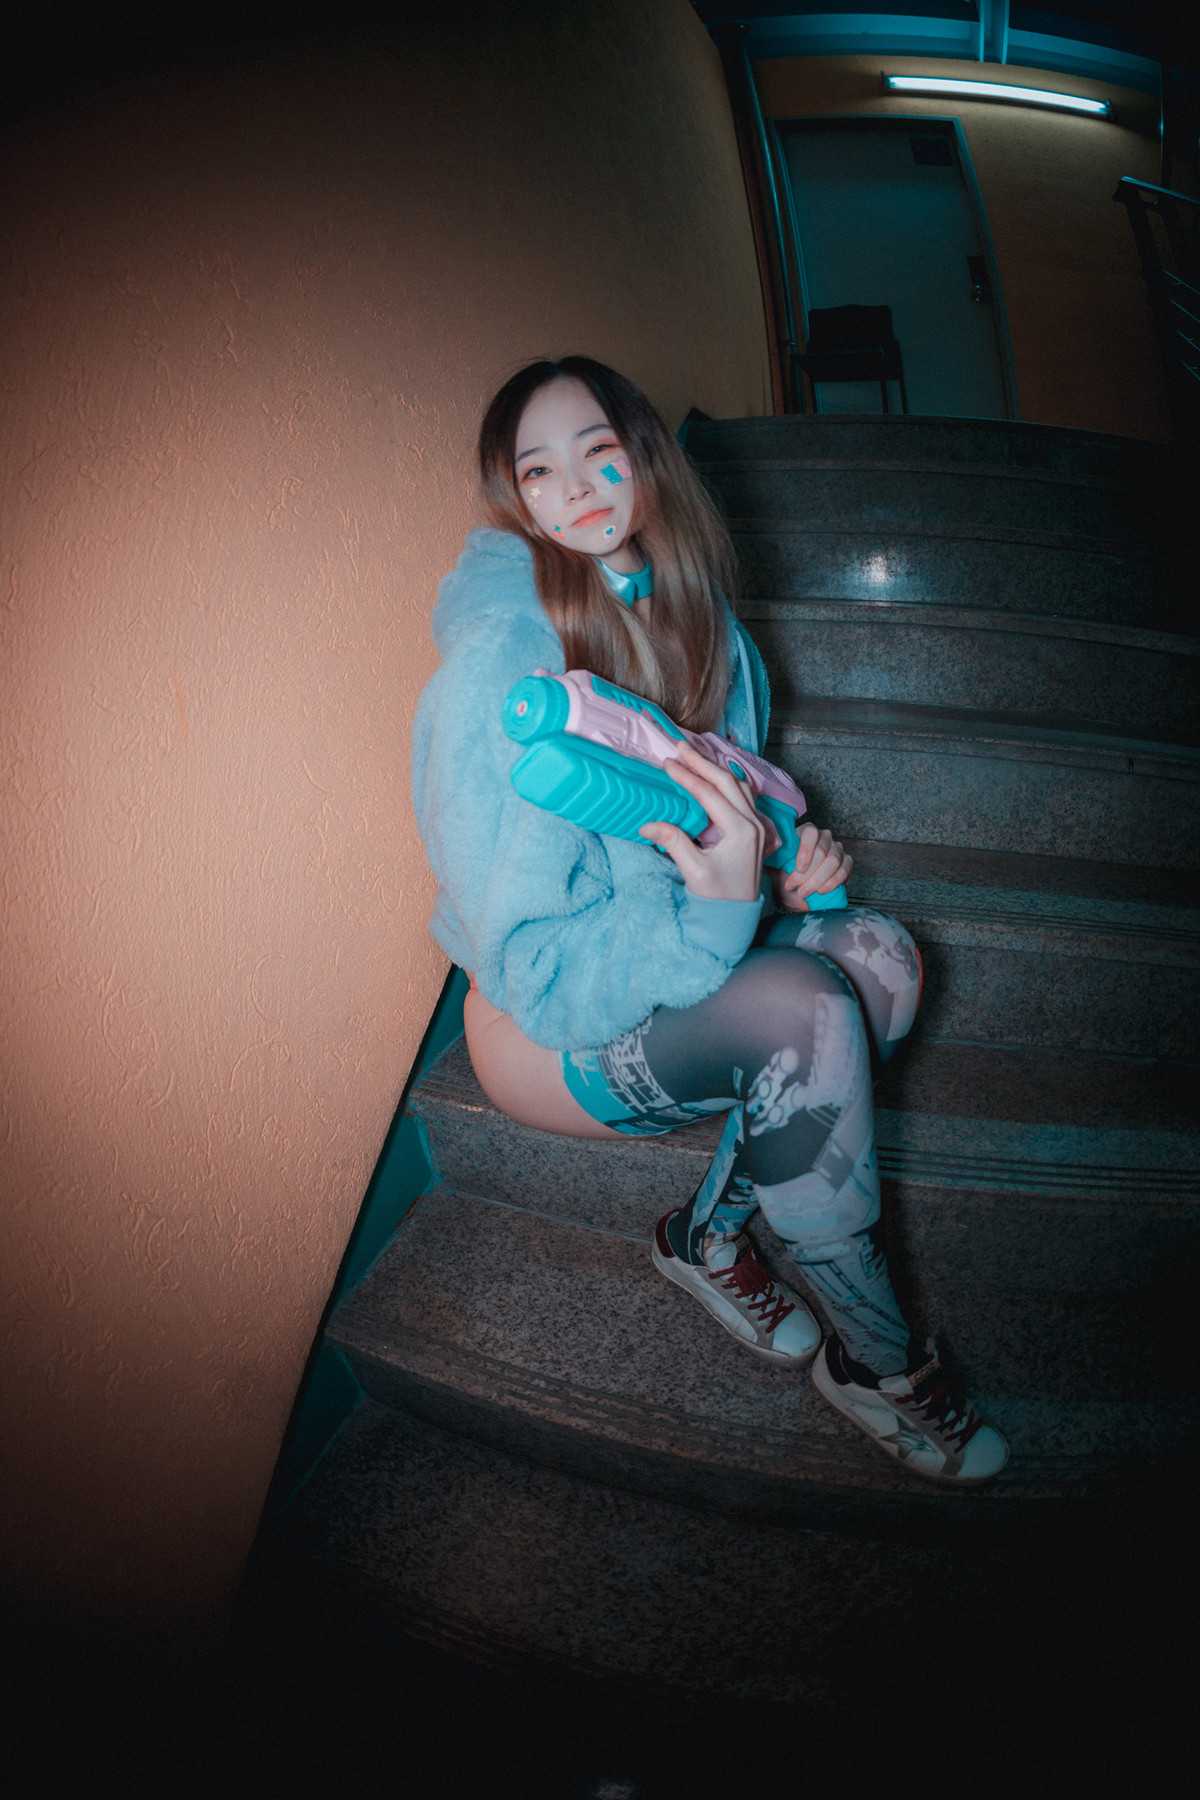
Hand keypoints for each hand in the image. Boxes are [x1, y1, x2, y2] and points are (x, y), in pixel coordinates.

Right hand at [638, 743, 766, 901]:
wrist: (737, 915)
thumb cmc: (717, 897)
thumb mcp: (694, 871)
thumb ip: (673, 843)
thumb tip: (647, 824)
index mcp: (741, 831)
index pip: (710, 794)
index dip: (687, 777)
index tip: (667, 764)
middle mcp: (753, 823)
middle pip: (726, 781)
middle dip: (702, 762)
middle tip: (679, 747)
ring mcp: (757, 825)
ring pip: (737, 785)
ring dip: (715, 768)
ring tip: (694, 755)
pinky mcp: (754, 829)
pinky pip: (742, 795)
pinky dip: (726, 780)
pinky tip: (714, 774)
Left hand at [773, 824, 852, 912]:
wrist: (795, 889)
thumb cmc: (783, 873)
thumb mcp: (772, 864)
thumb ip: (770, 854)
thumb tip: (767, 847)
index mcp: (805, 831)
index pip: (811, 833)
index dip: (806, 851)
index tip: (798, 868)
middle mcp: (824, 837)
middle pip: (822, 851)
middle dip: (808, 874)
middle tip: (795, 887)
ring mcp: (837, 848)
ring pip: (833, 861)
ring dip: (818, 880)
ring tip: (804, 892)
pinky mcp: (846, 862)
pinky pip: (844, 870)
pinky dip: (833, 882)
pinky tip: (821, 890)